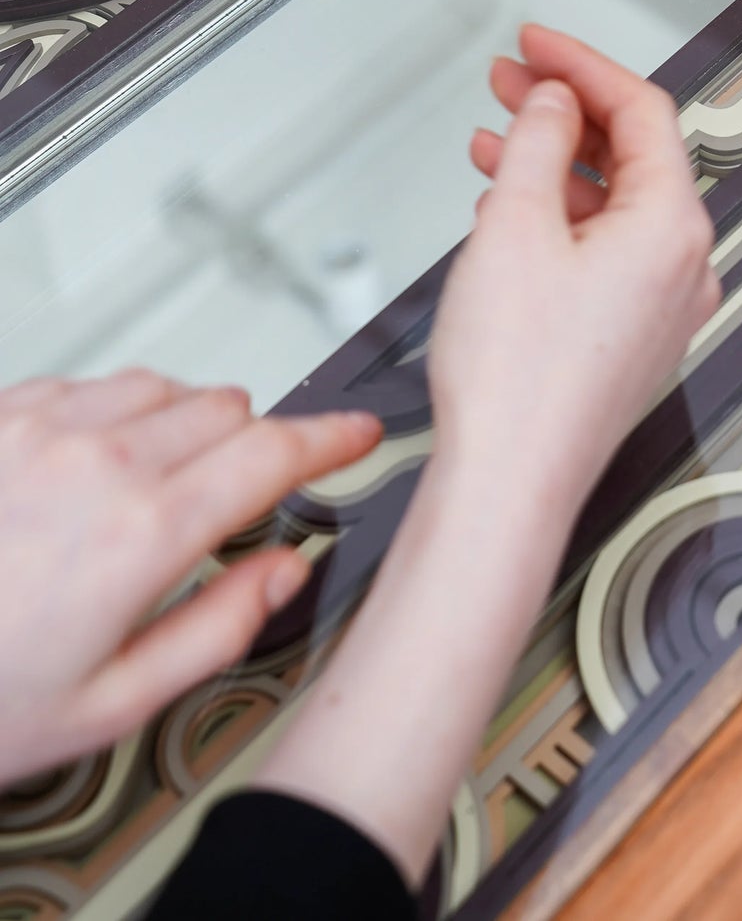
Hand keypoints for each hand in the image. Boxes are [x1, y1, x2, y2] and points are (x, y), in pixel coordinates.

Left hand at [0, 372, 379, 787]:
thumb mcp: (112, 705)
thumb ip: (220, 627)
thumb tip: (286, 570)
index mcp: (140, 536)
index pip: (274, 453)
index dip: (333, 436)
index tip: (357, 431)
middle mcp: (96, 463)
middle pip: (227, 408)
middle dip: (249, 446)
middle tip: (226, 505)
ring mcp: (41, 428)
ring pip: (163, 387)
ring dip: (182, 424)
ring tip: (150, 491)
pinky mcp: (0, 413)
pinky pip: (89, 383)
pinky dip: (111, 416)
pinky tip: (86, 473)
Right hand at [436, 24, 719, 510]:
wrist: (509, 482)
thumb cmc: (518, 379)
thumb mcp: (513, 223)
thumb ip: (537, 140)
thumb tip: (554, 102)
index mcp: (673, 227)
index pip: (643, 110)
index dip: (583, 63)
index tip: (538, 41)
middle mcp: (683, 265)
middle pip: (633, 153)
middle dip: (566, 108)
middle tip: (511, 77)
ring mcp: (662, 304)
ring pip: (614, 203)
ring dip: (555, 160)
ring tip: (496, 133)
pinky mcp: (632, 334)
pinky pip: (606, 249)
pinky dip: (560, 214)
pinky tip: (509, 205)